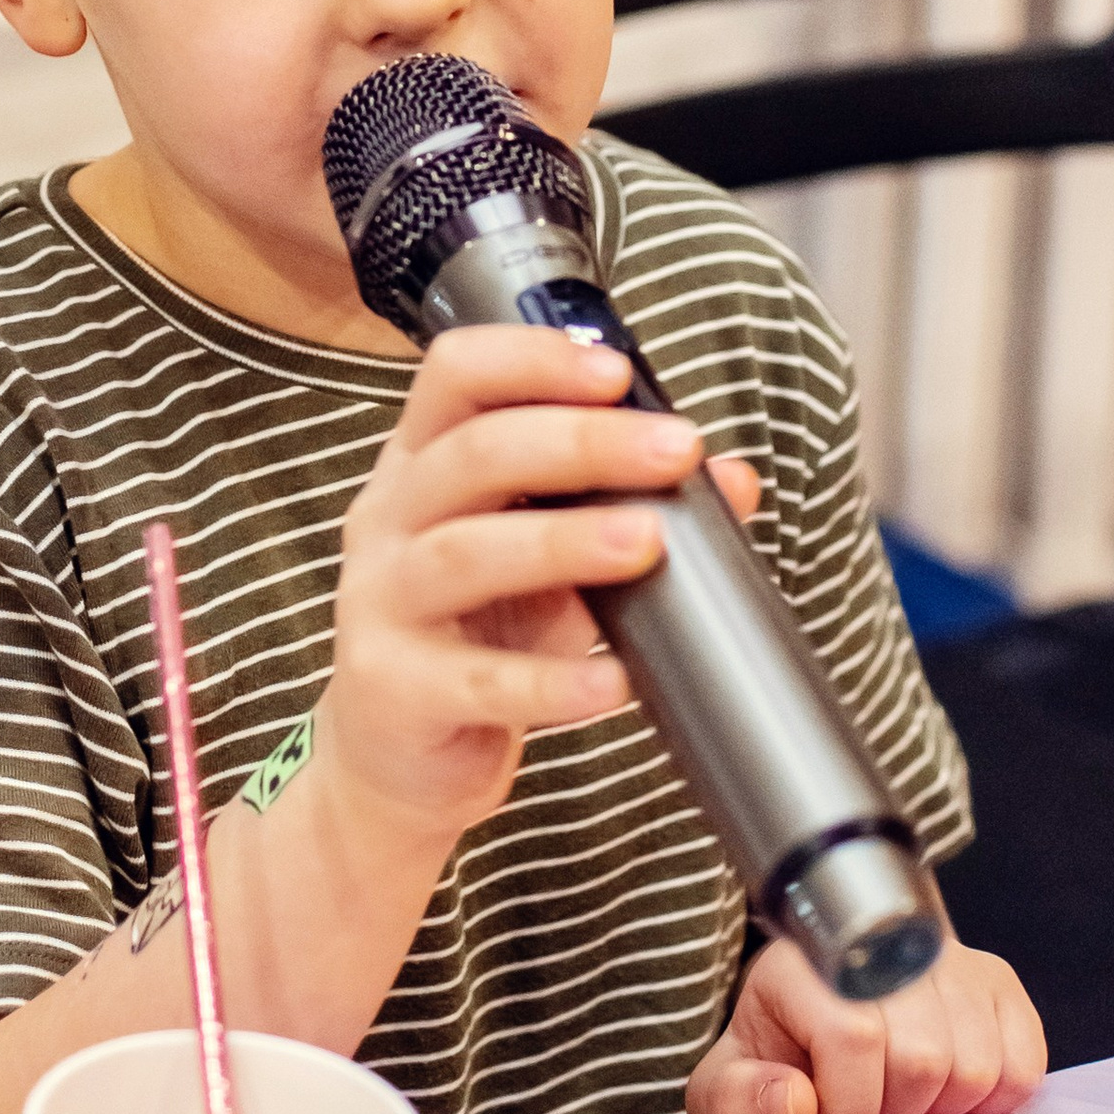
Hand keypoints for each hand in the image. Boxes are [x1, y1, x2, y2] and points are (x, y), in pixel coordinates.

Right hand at [316, 325, 761, 851]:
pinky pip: (477, 680)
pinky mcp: (394, 687)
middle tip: (675, 450)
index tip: (619, 373)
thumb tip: (733, 480)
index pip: (456, 375)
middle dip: (582, 443)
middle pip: (474, 454)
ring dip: (563, 542)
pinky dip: (551, 680)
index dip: (534, 360)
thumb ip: (629, 509)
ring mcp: (380, 602)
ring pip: (465, 553)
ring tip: (647, 542)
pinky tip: (613, 678)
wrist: (402, 753)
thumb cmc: (478, 632)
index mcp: (421, 463)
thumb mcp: (549, 557)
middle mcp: (390, 518)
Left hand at [686, 928, 1045, 1113]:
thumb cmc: (776, 1062)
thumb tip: (797, 1104)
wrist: (828, 1018)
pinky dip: (991, 1102)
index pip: (853, 1037)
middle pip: (923, 1058)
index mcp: (810, 961)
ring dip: (942, 1111)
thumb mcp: (728, 1087)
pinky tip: (948, 1095)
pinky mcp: (1000, 986)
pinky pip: (1023, 1067)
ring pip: (977, 1067)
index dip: (845, 1105)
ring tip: (904, 1103)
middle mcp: (890, 946)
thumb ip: (739, 1099)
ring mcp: (955, 961)